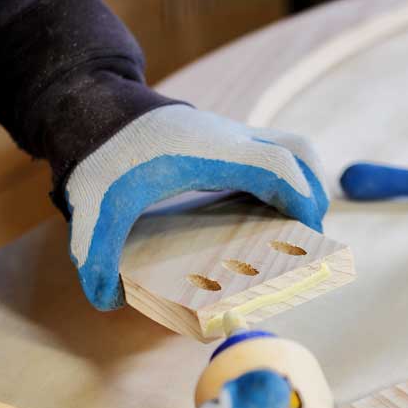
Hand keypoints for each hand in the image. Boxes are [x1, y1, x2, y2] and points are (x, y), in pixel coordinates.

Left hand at [65, 104, 329, 308]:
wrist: (97, 107)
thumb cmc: (102, 156)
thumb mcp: (94, 208)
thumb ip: (96, 256)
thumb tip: (109, 299)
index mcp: (208, 152)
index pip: (276, 165)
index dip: (301, 198)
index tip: (309, 235)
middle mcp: (229, 138)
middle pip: (299, 151)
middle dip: (313, 194)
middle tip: (307, 239)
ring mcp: (232, 135)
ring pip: (292, 148)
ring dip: (303, 185)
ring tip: (293, 230)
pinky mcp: (228, 141)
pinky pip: (274, 154)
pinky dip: (283, 183)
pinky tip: (263, 218)